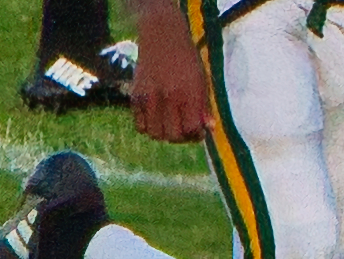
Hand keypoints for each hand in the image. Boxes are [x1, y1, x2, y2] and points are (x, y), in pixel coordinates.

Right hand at [131, 0, 212, 142]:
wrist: (161, 36)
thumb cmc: (185, 58)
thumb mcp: (200, 78)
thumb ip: (203, 104)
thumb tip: (208, 128)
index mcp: (188, 92)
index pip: (191, 128)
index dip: (195, 134)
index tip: (196, 130)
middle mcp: (168, 97)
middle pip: (172, 135)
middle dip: (180, 136)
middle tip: (182, 128)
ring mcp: (149, 98)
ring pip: (155, 134)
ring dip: (163, 133)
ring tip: (168, 123)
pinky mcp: (135, 98)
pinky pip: (140, 127)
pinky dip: (148, 127)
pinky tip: (155, 117)